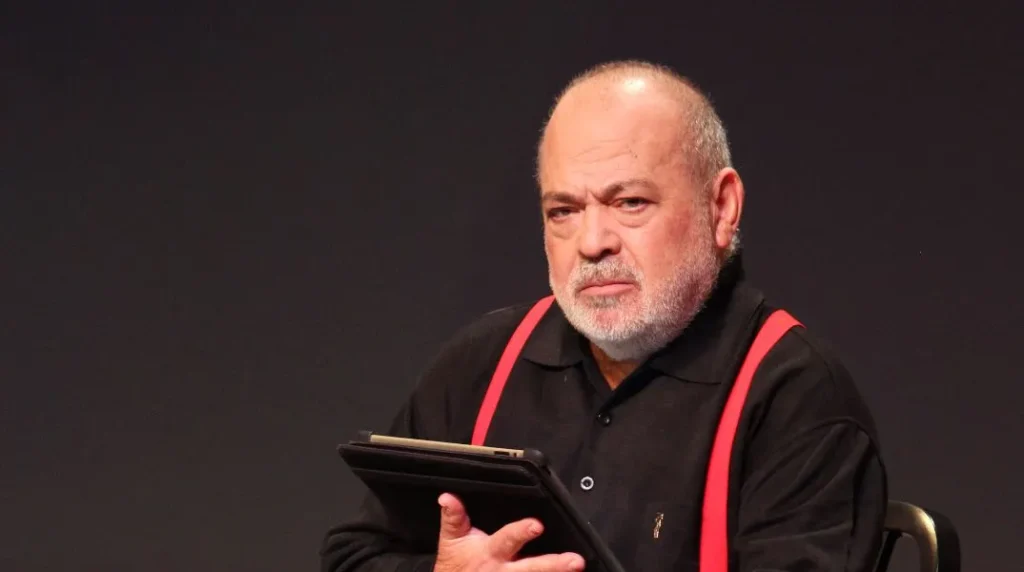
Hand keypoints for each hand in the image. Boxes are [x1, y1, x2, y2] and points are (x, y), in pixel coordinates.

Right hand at [433, 493, 585, 571]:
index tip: (536, 525)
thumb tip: (447, 497)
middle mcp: (504, 571)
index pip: (507, 540)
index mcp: (490, 553)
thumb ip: (453, 518)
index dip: (520, 532)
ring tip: (578, 568)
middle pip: (531, 569)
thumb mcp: (451, 541)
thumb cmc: (455, 566)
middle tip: (575, 560)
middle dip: (553, 565)